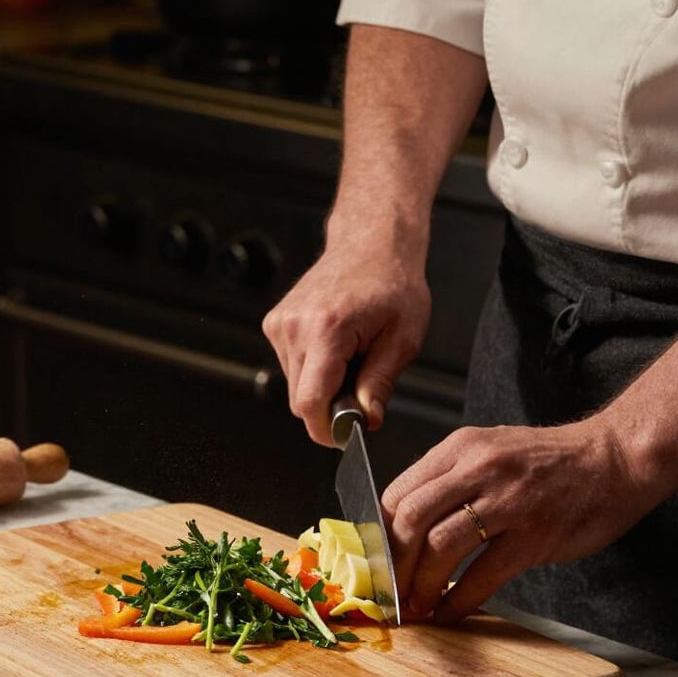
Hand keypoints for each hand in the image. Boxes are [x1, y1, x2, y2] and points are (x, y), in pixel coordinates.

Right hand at [263, 241, 429, 444]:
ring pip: (295, 385)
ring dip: (322, 386)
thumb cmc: (392, 283)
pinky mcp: (275, 323)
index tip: (347, 433)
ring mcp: (280, 324)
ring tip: (351, 357)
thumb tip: (367, 420)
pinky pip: (291, 366)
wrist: (370, 243)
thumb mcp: (403, 338)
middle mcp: (295, 326)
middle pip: (300, 400)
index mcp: (327, 329)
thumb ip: (380, 383)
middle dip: (331, 407)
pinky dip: (313, 368)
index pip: (309, 402)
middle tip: (363, 387)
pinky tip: (335, 345)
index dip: (327, 429)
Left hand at [381, 417, 663, 622]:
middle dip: (393, 565)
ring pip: (441, 546)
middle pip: (410, 520)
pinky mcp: (535, 534)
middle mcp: (479, 469)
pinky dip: (459, 600)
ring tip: (417, 607)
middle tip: (390, 592)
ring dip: (421, 585)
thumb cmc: (551, 462)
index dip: (380, 536)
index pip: (397, 494)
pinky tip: (450, 613)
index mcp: (460, 449)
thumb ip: (450, 481)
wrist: (617, 457)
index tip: (377, 564)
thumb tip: (405, 527)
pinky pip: (483, 574)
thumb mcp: (490, 452)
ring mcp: (509, 501)